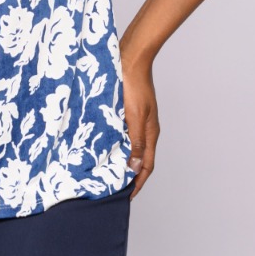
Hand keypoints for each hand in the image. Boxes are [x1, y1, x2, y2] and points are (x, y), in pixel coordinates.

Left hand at [119, 48, 159, 200]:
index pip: (146, 166)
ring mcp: (137, 120)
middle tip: (114, 189)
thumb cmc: (133, 85)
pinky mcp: (127, 112)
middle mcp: (145, 129)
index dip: (137, 182)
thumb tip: (136, 167)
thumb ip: (136, 141)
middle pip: (139, 159)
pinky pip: (122, 134)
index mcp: (150, 133)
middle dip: (130, 176)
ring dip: (121, 160)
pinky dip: (115, 145)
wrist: (130, 58)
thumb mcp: (134, 116)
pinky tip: (104, 148)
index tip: (126, 197)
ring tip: (107, 172)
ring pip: (130, 147)